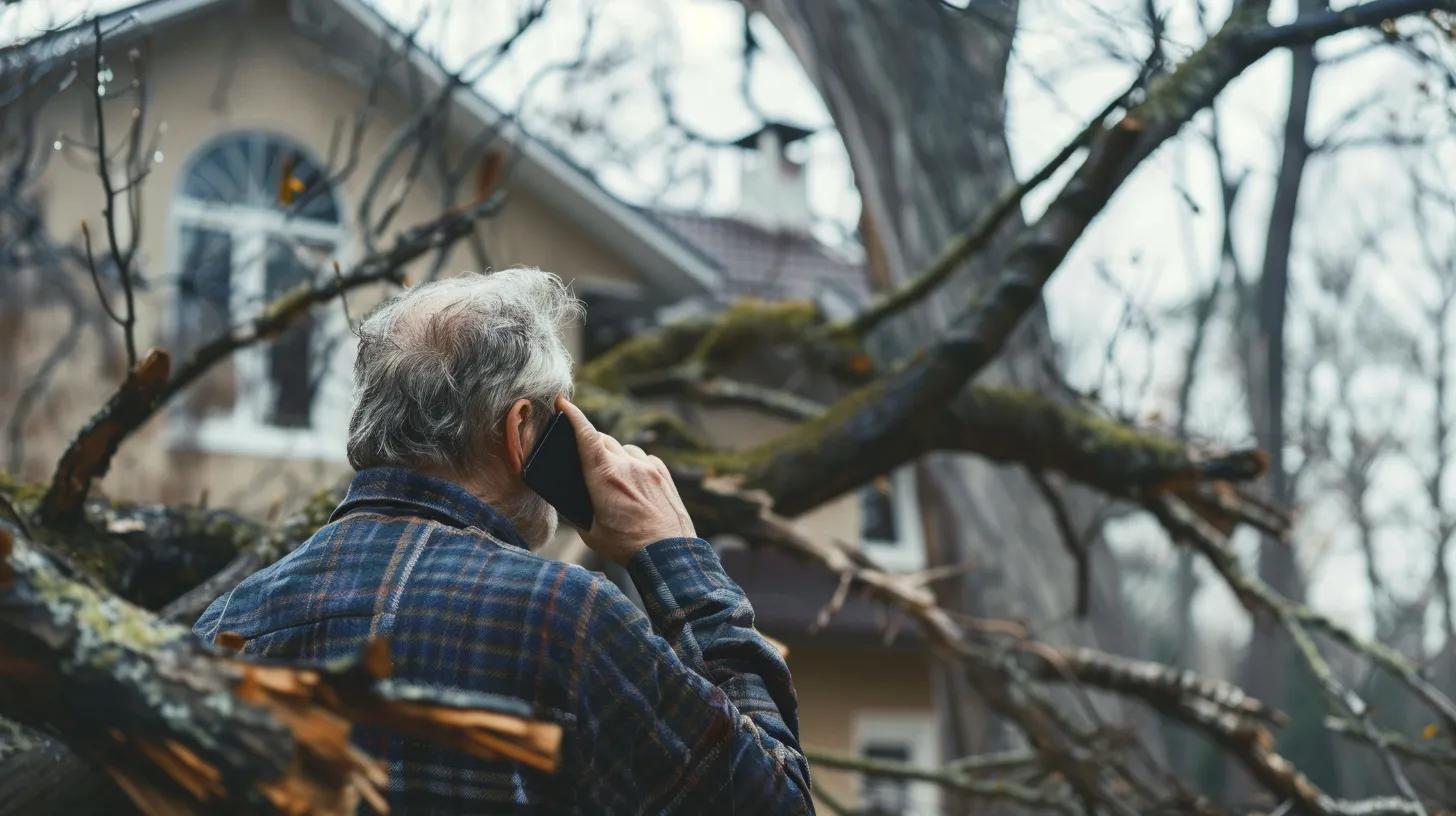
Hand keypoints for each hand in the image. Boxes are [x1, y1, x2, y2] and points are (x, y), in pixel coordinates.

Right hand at [556, 396, 695, 562]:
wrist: (669, 554)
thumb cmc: (627, 547)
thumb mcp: (592, 533)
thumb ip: (581, 511)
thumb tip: (575, 501)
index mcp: (603, 477)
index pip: (586, 435)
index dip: (573, 416)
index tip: (562, 403)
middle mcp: (627, 465)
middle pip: (603, 440)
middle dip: (592, 445)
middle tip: (586, 461)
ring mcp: (648, 467)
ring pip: (625, 449)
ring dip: (615, 456)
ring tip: (614, 479)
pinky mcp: (664, 474)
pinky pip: (644, 459)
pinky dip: (635, 466)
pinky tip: (635, 484)